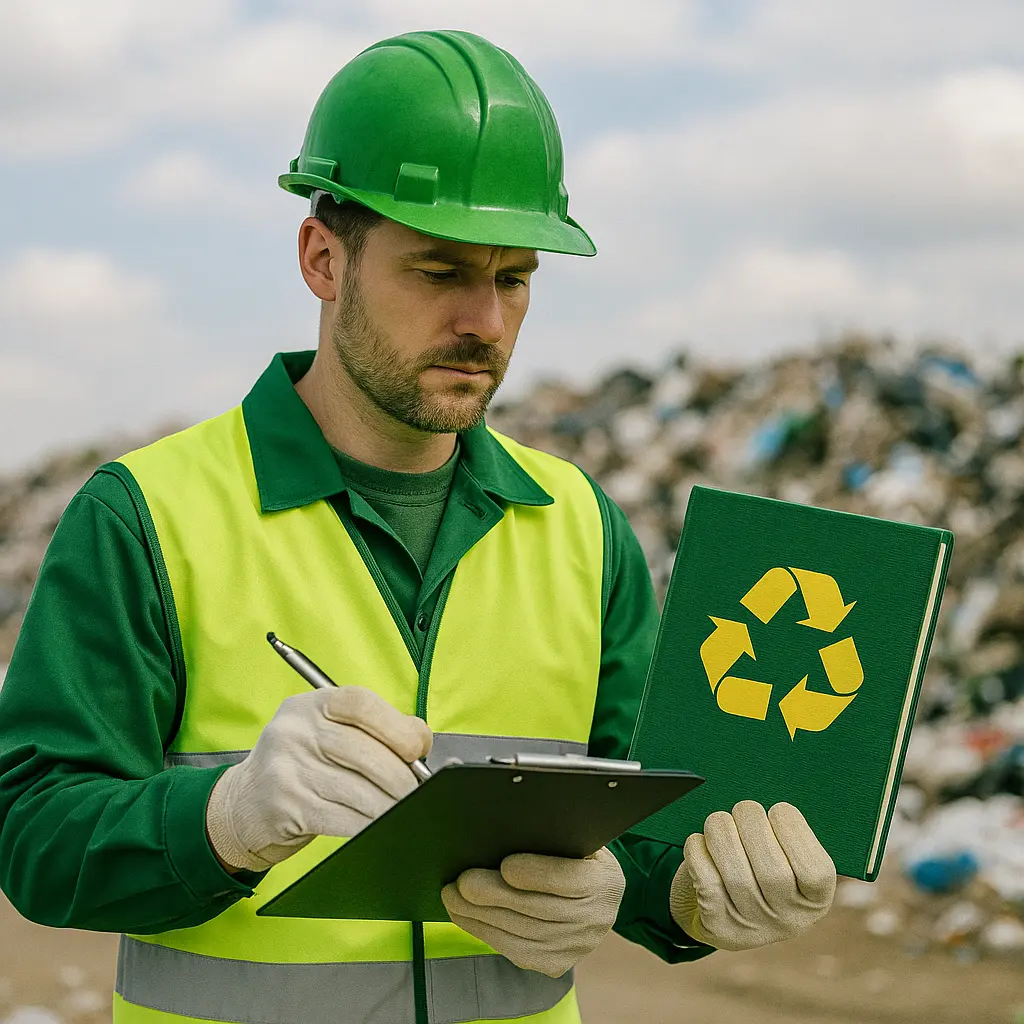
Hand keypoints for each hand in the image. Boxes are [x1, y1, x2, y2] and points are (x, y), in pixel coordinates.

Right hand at [205, 686, 431, 871]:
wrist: (244, 806)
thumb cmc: (304, 764)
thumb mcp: (327, 732)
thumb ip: (372, 729)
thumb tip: (422, 743)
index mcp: (311, 704)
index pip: (361, 703)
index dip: (397, 726)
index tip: (417, 749)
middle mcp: (295, 731)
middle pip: (366, 753)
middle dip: (402, 778)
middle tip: (416, 791)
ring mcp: (288, 769)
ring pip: (360, 791)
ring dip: (390, 806)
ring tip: (403, 810)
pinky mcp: (287, 808)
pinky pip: (344, 819)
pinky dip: (369, 825)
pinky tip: (380, 826)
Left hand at [440, 847, 625, 977]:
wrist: (600, 899)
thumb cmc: (577, 856)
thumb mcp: (578, 839)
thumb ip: (552, 836)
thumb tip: (507, 828)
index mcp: (604, 880)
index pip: (569, 879)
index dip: (535, 874)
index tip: (504, 865)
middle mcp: (595, 919)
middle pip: (536, 909)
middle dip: (493, 896)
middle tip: (461, 882)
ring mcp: (575, 946)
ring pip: (520, 934)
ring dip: (479, 917)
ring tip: (452, 898)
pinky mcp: (555, 964)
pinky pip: (514, 951)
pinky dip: (485, 932)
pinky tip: (465, 916)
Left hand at [669, 801, 834, 951]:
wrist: (720, 912)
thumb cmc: (757, 866)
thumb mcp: (785, 857)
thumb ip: (787, 833)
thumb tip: (775, 795)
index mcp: (814, 900)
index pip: (815, 871)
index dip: (795, 833)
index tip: (779, 810)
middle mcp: (788, 921)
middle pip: (772, 872)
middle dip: (752, 826)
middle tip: (743, 809)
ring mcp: (752, 928)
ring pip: (736, 875)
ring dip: (722, 835)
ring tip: (719, 821)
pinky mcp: (717, 926)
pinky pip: (706, 883)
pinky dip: (699, 853)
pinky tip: (700, 842)